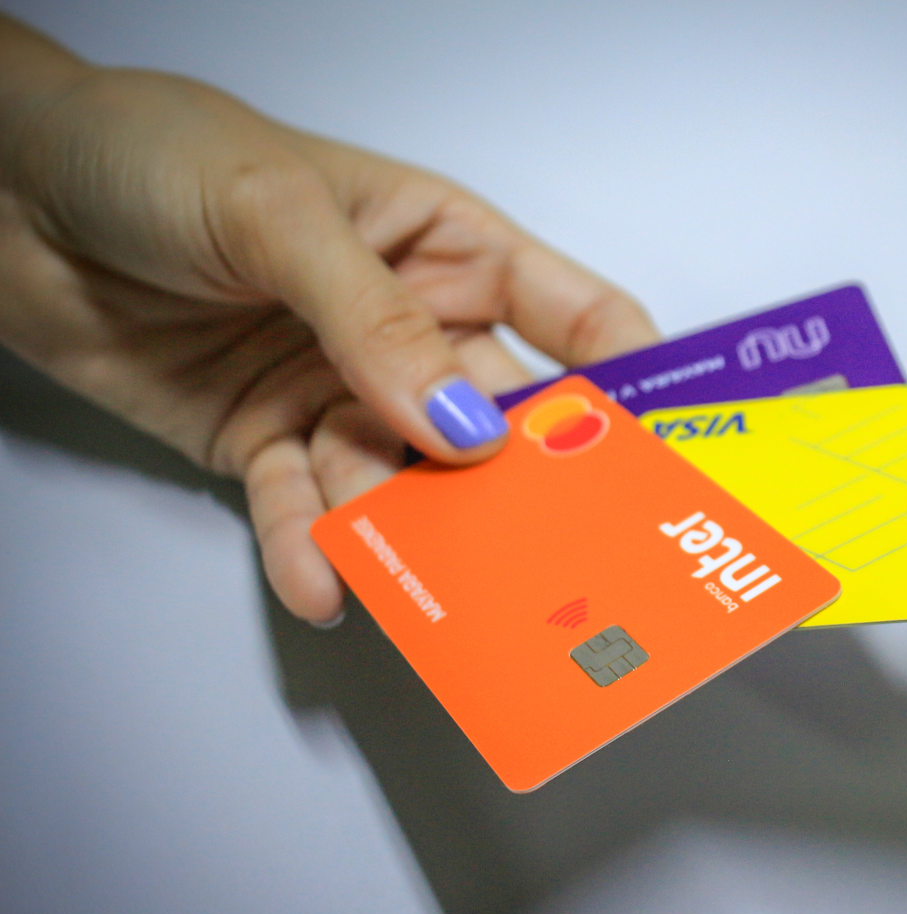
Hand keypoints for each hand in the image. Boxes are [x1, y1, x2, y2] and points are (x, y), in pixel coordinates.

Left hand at [0, 17, 656, 622]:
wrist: (3, 193)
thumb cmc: (154, 155)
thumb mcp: (279, 212)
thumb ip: (372, 320)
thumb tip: (462, 423)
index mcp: (444, 247)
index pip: (571, 317)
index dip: (625, 380)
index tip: (660, 451)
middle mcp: (409, 330)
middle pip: (495, 424)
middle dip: (521, 487)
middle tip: (559, 553)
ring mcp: (341, 392)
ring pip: (402, 481)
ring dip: (404, 530)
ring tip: (415, 582)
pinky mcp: (267, 443)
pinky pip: (305, 510)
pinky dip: (314, 550)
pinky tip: (326, 584)